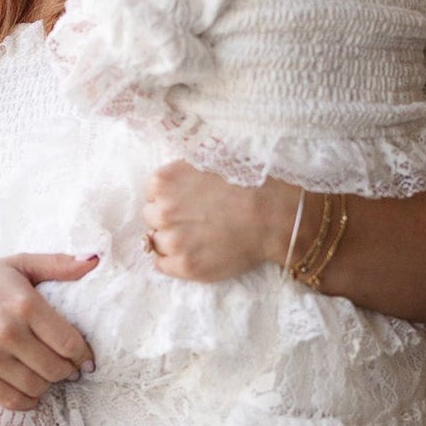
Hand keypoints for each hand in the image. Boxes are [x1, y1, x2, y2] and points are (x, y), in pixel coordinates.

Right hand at [0, 253, 96, 410]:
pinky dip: (28, 401)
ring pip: (37, 386)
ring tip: (45, 375)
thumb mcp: (18, 265)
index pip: (69, 343)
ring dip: (47, 385)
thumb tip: (94, 260)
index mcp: (24, 303)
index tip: (85, 359)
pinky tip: (30, 391)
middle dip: (67, 371)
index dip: (83, 355)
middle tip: (66, 368)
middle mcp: (7, 331)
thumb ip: (57, 264)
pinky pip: (12, 400)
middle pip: (56, 368)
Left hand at [143, 161, 295, 280]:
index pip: (151, 193)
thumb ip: (185, 171)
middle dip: (169, 219)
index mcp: (165, 181)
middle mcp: (162, 210)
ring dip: (172, 241)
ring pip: (156, 242)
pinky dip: (173, 261)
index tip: (186, 203)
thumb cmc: (249, 184)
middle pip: (151, 218)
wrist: (273, 216)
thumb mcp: (212, 160)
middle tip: (195, 220)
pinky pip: (162, 265)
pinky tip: (193, 254)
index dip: (169, 198)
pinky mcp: (185, 265)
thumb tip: (173, 182)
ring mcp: (173, 240)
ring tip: (199, 238)